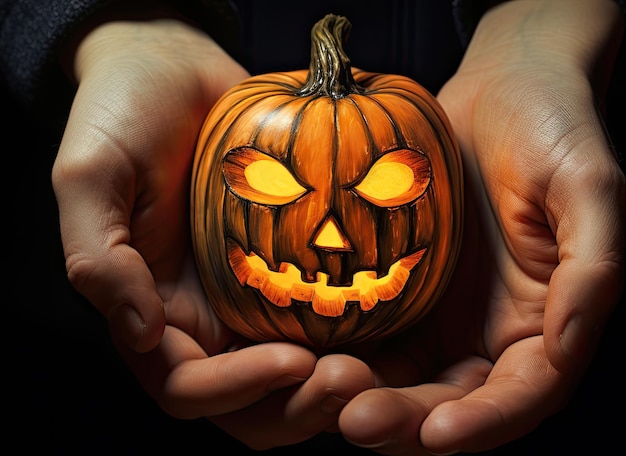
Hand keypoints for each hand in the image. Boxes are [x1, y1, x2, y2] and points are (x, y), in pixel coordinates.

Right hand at [51, 18, 374, 448]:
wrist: (173, 69)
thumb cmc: (124, 114)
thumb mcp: (91, 176)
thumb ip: (99, 257)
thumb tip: (143, 333)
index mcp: (153, 313)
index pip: (187, 386)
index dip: (237, 389)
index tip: (295, 359)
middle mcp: (204, 317)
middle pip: (251, 401)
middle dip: (297, 405)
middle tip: (353, 381)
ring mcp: (250, 295)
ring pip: (294, 374)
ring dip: (331, 385)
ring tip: (374, 368)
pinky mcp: (288, 262)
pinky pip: (322, 313)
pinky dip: (353, 332)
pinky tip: (386, 314)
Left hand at [337, 0, 625, 453]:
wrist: (499, 89)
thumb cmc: (551, 132)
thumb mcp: (588, 191)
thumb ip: (590, 272)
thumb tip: (568, 346)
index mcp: (537, 325)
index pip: (516, 396)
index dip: (482, 424)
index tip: (438, 434)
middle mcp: (484, 330)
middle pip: (447, 400)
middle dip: (406, 421)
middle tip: (356, 422)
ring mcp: (435, 311)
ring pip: (399, 376)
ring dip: (364, 395)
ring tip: (322, 391)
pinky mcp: (396, 285)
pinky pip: (366, 330)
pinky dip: (338, 350)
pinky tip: (307, 352)